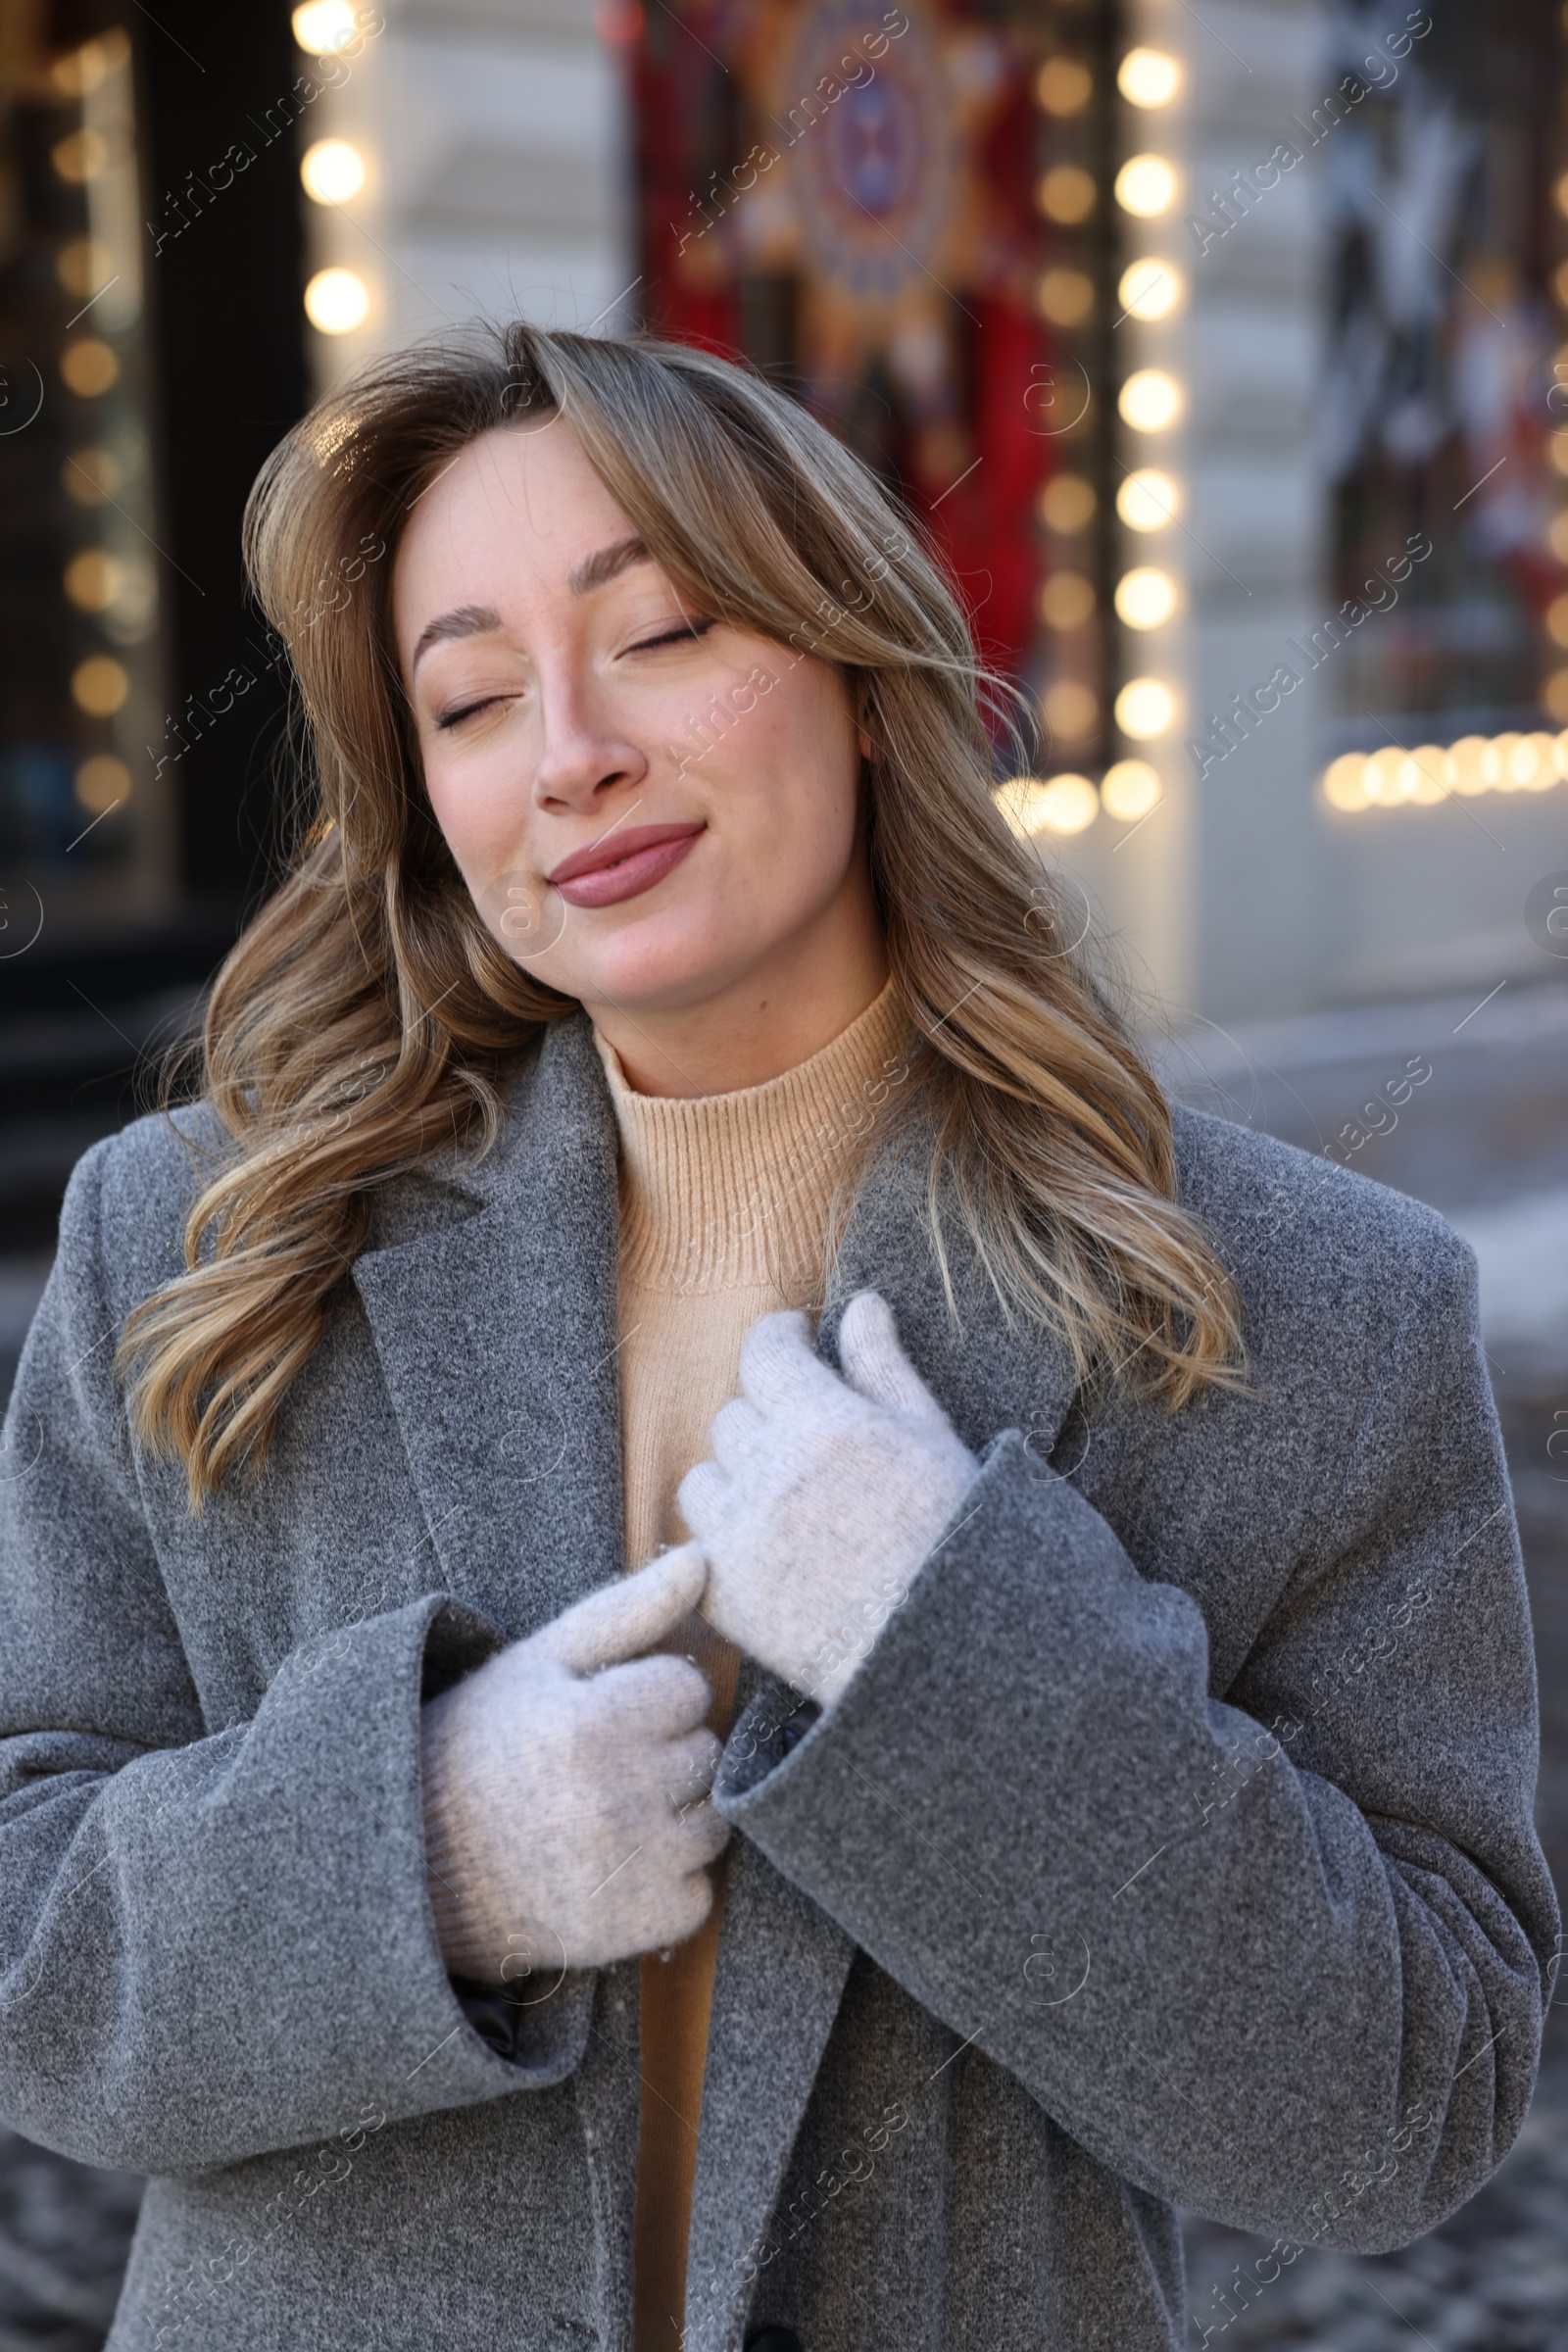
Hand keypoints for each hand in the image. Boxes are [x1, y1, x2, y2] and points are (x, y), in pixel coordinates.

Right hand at [420, 1545, 728, 1983]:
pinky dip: (666, 1887)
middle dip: (661, 1754)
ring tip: (603, 1817)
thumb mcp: (539, 1662)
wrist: (414, 1870)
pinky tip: (611, 1871)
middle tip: (594, 1769)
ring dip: (673, 1819)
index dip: (645, 1696)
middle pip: (704, 1753)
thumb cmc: (480, 1747)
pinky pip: (698, 1894)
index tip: (599, 1715)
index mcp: (593, 1722)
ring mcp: (628, 1870)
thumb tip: (704, 1559)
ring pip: (712, 1823)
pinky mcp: (634, 1930)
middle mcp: (617, 1798)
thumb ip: (629, 1609)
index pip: (688, 1688)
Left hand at [678, 1291, 978, 1708]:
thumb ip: (883, 1368)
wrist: (945, 1656)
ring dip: (733, 1481)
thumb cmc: (954, 1540)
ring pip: (702, 1480)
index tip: (793, 1342)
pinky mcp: (725, 1597)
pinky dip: (721, 1544)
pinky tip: (766, 1553)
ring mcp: (742, 1538)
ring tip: (781, 1502)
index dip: (777, 1339)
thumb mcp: (931, 1440)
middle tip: (805, 1441)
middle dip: (765, 1418)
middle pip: (733, 1417)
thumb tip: (862, 1303)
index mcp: (828, 1425)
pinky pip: (694, 1547)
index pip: (764, 1353)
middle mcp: (773, 1474)